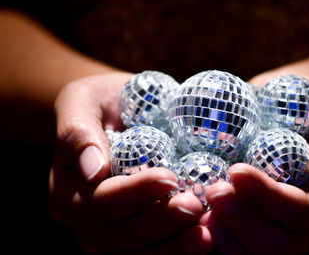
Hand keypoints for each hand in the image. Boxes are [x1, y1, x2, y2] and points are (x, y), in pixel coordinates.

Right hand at [48, 73, 211, 253]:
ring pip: (140, 249)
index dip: (134, 194)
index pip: (98, 202)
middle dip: (160, 221)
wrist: (119, 112)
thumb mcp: (82, 100)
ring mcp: (111, 231)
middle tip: (195, 204)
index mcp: (67, 190)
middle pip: (121, 233)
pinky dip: (181, 246)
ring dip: (175, 243)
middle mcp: (85, 219)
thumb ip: (77, 132)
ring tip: (207, 231)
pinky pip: (157, 248)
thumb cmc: (101, 101)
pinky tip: (209, 235)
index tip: (168, 177)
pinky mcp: (138, 234)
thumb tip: (91, 169)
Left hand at [201, 75, 308, 253]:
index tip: (236, 171)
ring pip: (254, 254)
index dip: (268, 197)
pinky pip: (234, 249)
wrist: (284, 112)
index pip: (301, 211)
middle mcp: (307, 226)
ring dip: (224, 235)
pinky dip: (213, 240)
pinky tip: (195, 218)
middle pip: (278, 244)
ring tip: (199, 206)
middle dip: (241, 219)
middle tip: (212, 189)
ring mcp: (279, 233)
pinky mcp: (252, 231)